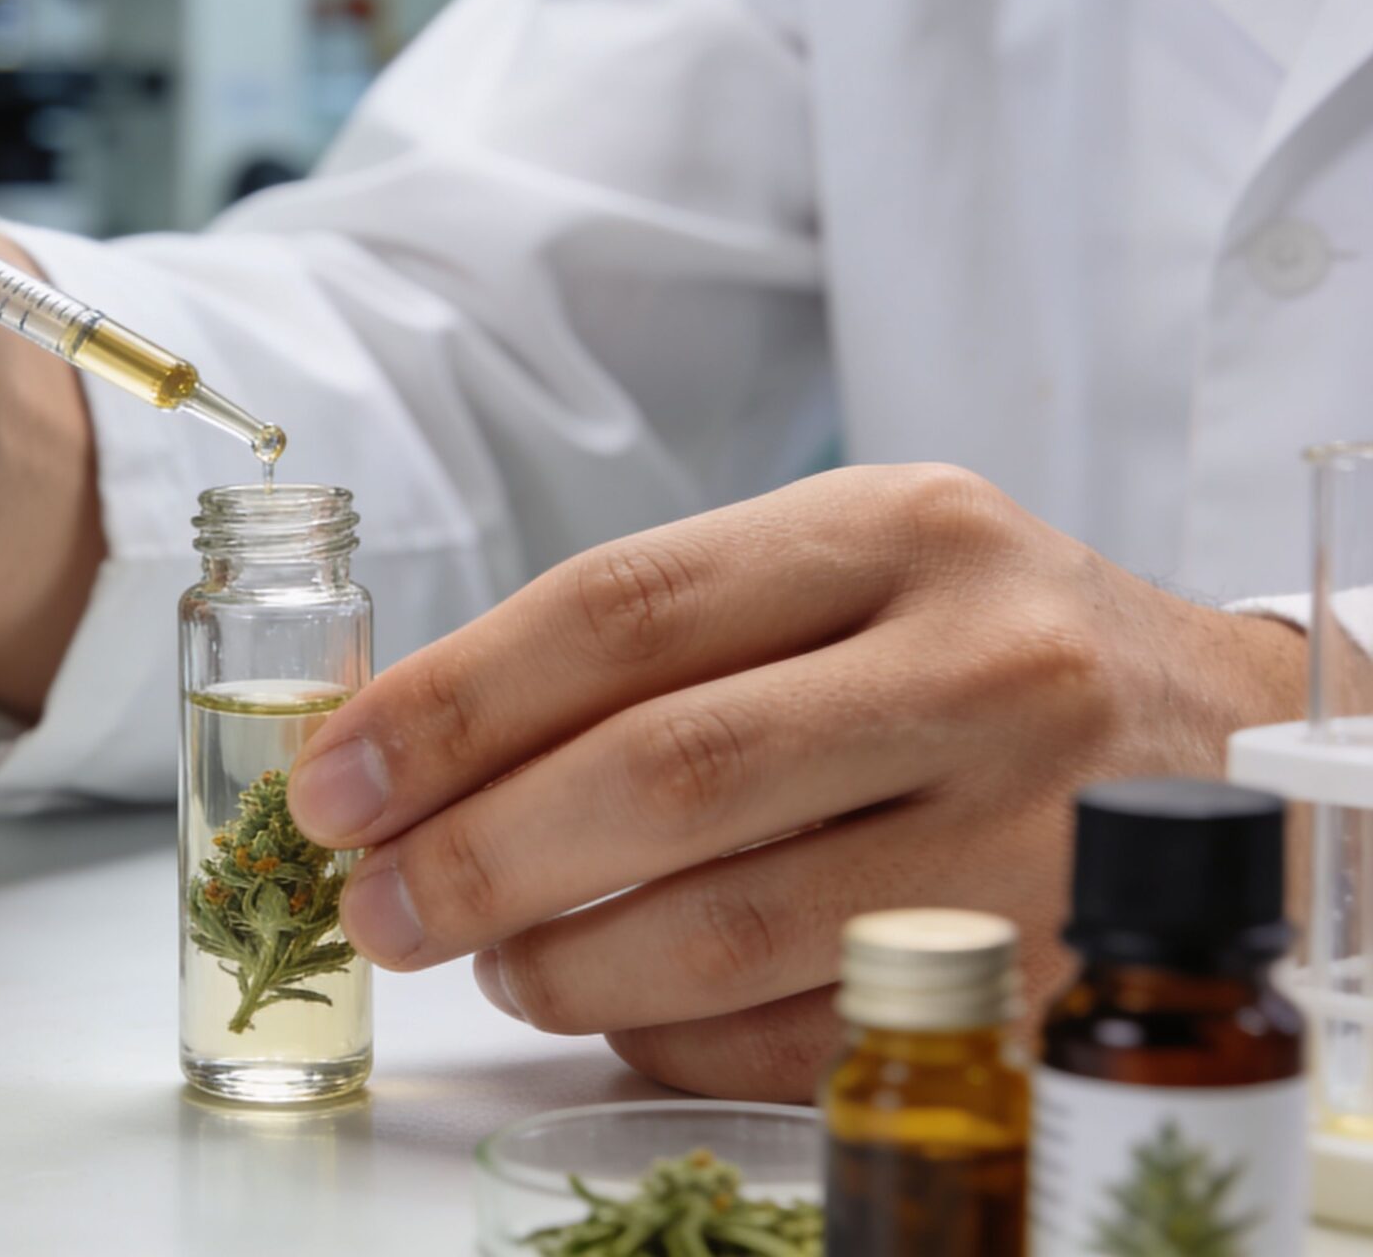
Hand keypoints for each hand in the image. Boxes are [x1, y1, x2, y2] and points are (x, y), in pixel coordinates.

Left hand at [284, 463, 1305, 1099]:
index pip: (619, 610)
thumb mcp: (852, 571)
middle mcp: (984, 666)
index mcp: (899, 529)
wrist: (1234, 749)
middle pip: (664, 777)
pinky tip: (624, 1008)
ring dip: (562, 963)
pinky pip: (804, 1039)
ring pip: (726, 931)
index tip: (334, 781)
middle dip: (477, 856)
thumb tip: (413, 749)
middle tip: (377, 903)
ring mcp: (1035, 833)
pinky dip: (674, 1039)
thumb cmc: (987, 653)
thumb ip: (659, 638)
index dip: (449, 708)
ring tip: (497, 959)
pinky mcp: (1052, 979)